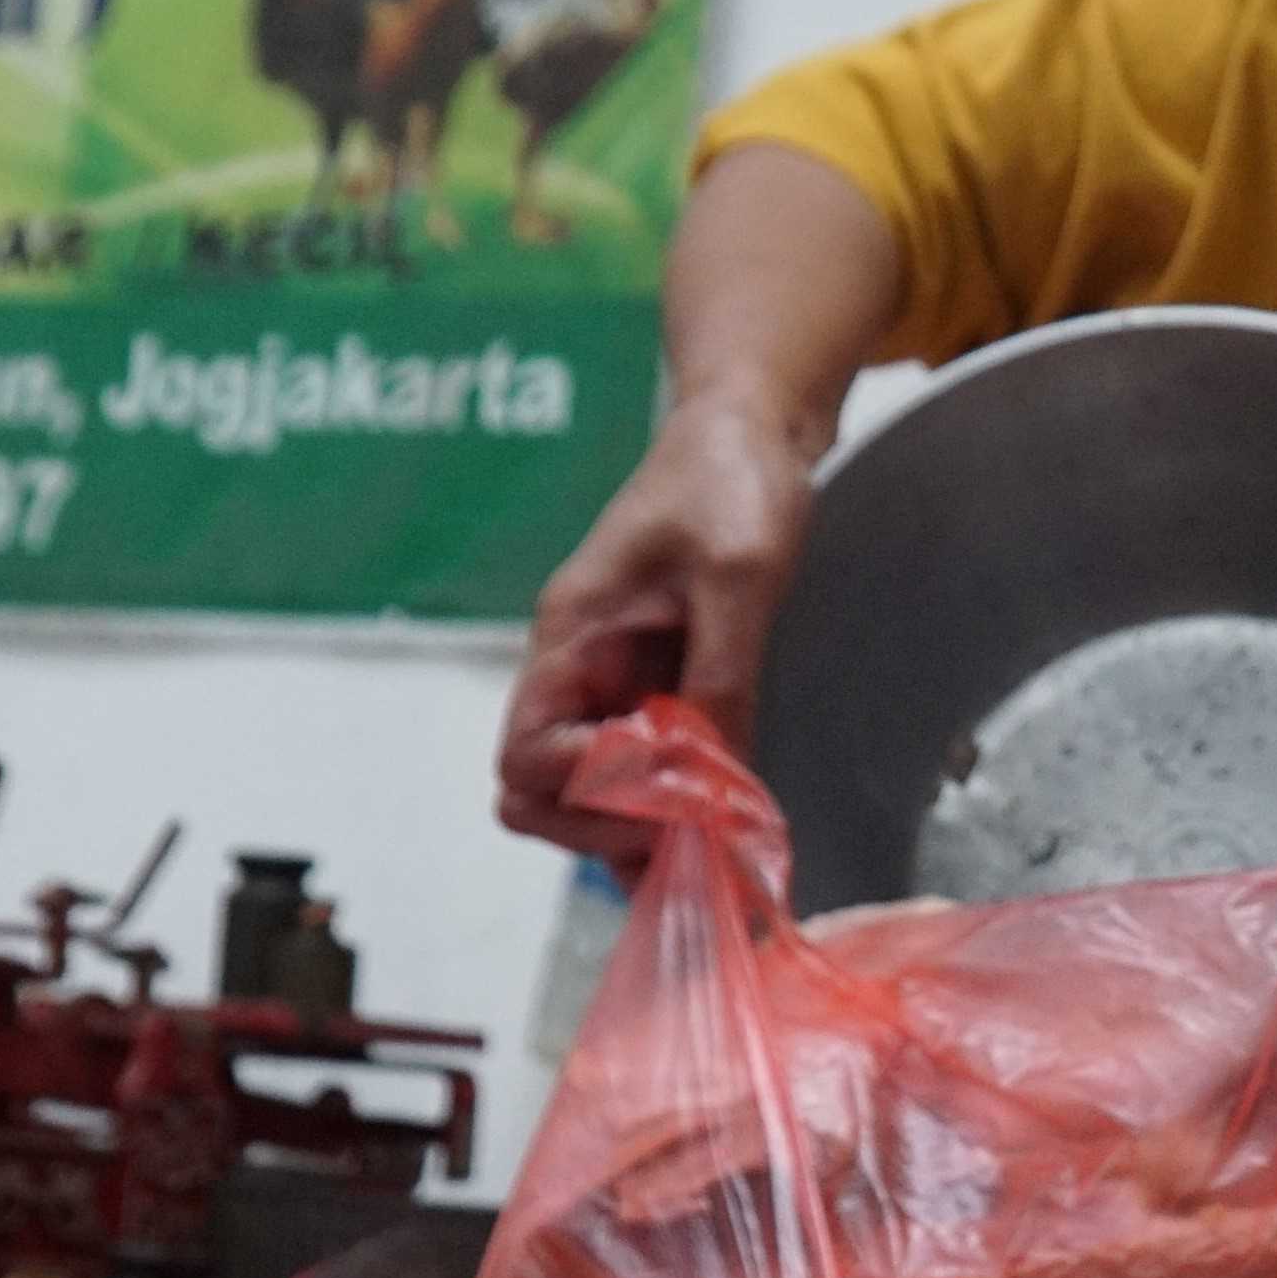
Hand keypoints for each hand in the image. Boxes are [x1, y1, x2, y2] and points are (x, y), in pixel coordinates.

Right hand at [492, 393, 817, 857]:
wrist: (749, 430)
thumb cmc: (731, 481)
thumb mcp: (738, 576)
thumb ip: (720, 677)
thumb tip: (713, 780)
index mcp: (571, 637)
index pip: (527, 755)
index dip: (590, 788)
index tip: (668, 783)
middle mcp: (576, 672)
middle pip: (537, 794)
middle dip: (604, 828)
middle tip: (690, 835)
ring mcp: (610, 687)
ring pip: (583, 798)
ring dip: (634, 833)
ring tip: (710, 846)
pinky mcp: (651, 693)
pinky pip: (636, 778)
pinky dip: (665, 815)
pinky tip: (716, 831)